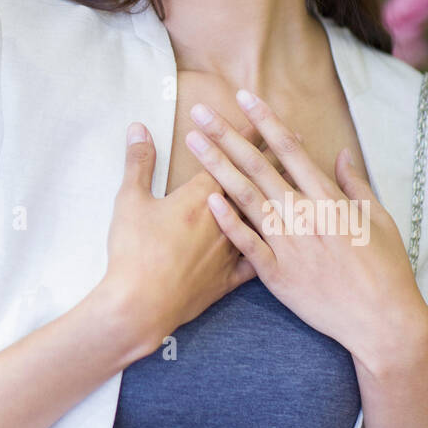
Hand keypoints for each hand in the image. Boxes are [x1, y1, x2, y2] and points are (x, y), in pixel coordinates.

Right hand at [102, 119, 278, 358]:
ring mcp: (230, 252)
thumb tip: (139, 128)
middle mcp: (225, 220)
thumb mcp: (130, 200)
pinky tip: (284, 246)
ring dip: (281, 199)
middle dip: (276, 158)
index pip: (232, 157)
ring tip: (298, 183)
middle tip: (296, 139)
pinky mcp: (228, 281)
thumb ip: (138, 162)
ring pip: (264, 220)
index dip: (250, 136)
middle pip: (256, 183)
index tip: (267, 120)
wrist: (141, 306)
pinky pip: (257, 262)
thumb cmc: (134, 251)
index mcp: (202, 196)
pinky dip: (270, 250)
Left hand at [183, 91, 427, 362]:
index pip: (290, 150)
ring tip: (194, 143)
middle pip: (258, 167)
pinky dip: (228, 222)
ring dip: (218, 168)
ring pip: (246, 199)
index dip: (265, 121)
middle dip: (227, 136)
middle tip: (200, 112)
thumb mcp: (378, 219)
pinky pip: (247, 244)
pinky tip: (209, 200)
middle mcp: (305, 216)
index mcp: (329, 199)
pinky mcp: (277, 275)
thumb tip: (341, 154)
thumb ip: (355, 185)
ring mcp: (289, 245)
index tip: (244, 97)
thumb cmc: (384, 268)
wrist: (382, 321)